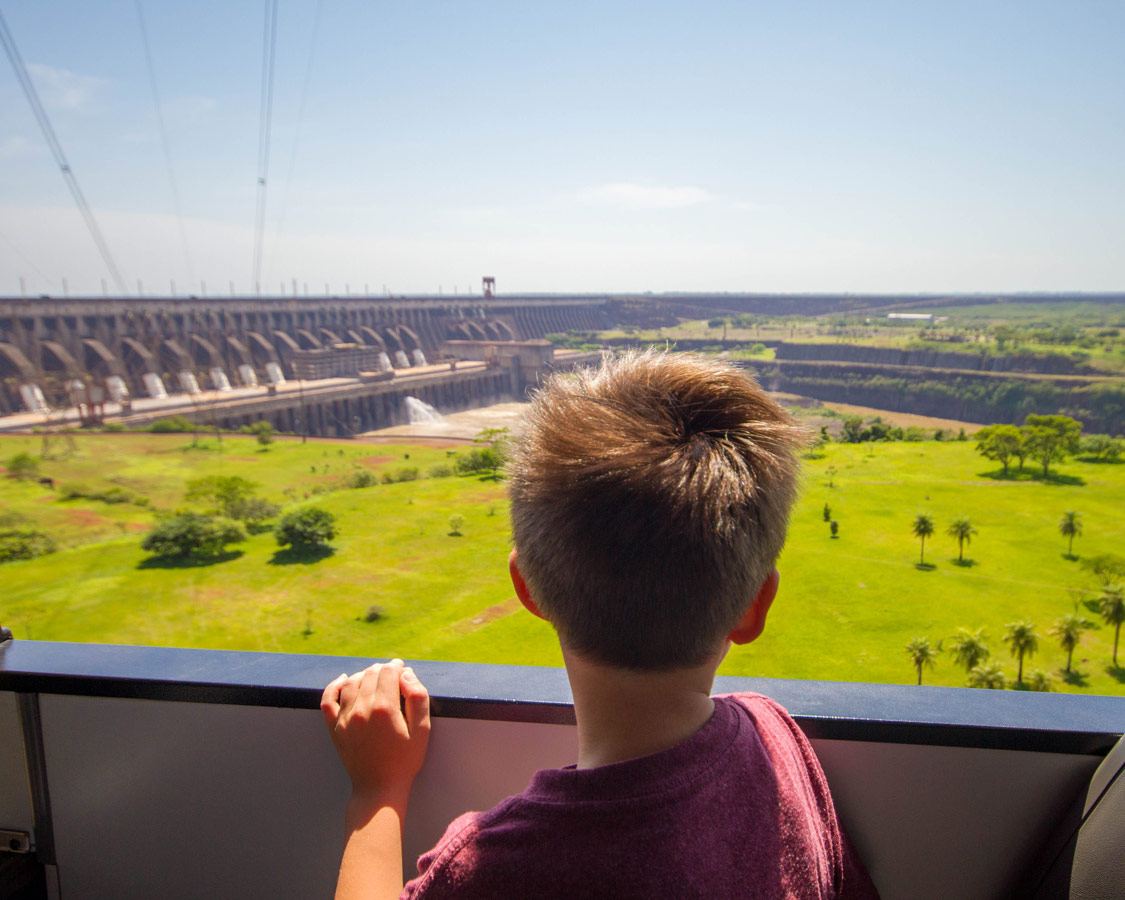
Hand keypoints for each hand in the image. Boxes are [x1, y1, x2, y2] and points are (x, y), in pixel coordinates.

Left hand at [321, 659, 430, 807]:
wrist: (379, 789)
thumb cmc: (405, 760)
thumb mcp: (422, 730)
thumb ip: (418, 698)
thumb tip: (406, 674)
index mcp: (384, 708)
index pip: (388, 672)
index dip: (397, 667)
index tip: (403, 669)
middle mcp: (361, 709)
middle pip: (370, 674)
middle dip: (383, 669)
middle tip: (392, 673)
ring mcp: (345, 719)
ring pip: (352, 683)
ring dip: (364, 675)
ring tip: (375, 677)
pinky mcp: (334, 728)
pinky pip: (328, 699)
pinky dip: (334, 685)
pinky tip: (344, 679)